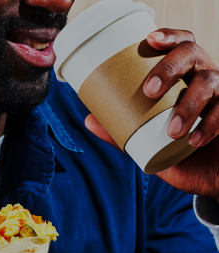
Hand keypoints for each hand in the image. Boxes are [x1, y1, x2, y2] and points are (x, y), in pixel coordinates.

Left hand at [85, 29, 218, 202]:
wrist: (205, 173)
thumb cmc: (175, 150)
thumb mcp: (146, 141)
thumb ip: (121, 131)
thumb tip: (89, 120)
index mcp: (182, 75)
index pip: (180, 45)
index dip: (169, 37)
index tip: (150, 40)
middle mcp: (202, 77)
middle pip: (192, 55)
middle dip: (169, 68)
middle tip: (149, 91)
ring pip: (209, 84)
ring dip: (188, 105)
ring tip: (172, 130)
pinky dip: (208, 126)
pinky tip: (193, 140)